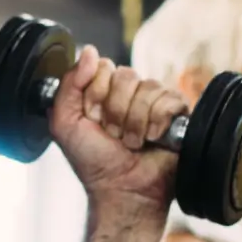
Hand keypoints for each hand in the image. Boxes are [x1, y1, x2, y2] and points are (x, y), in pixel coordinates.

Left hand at [48, 47, 189, 220]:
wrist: (122, 190)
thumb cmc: (94, 163)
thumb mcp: (65, 123)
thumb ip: (69, 84)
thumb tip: (90, 51)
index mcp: (103, 91)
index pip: (102, 66)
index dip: (95, 95)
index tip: (92, 120)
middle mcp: (129, 93)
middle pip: (125, 75)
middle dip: (114, 111)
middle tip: (113, 135)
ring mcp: (154, 101)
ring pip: (147, 88)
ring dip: (134, 122)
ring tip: (131, 143)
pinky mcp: (177, 112)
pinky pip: (169, 99)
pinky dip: (156, 124)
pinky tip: (152, 140)